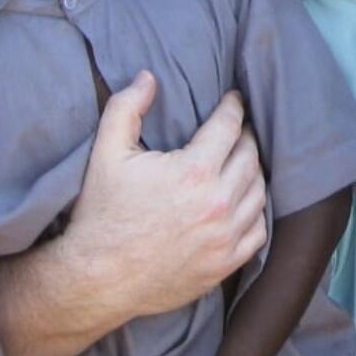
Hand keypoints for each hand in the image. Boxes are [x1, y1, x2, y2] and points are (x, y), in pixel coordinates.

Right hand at [67, 72, 266, 318]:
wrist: (97, 279)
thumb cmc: (102, 213)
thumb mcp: (106, 152)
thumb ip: (127, 107)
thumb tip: (148, 77)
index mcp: (194, 172)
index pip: (230, 126)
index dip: (234, 107)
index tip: (234, 99)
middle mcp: (217, 204)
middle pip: (250, 155)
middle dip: (245, 135)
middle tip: (237, 128)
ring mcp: (224, 238)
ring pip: (258, 191)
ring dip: (253, 170)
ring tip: (242, 159)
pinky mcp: (224, 265)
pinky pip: (258, 230)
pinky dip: (255, 211)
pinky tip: (243, 200)